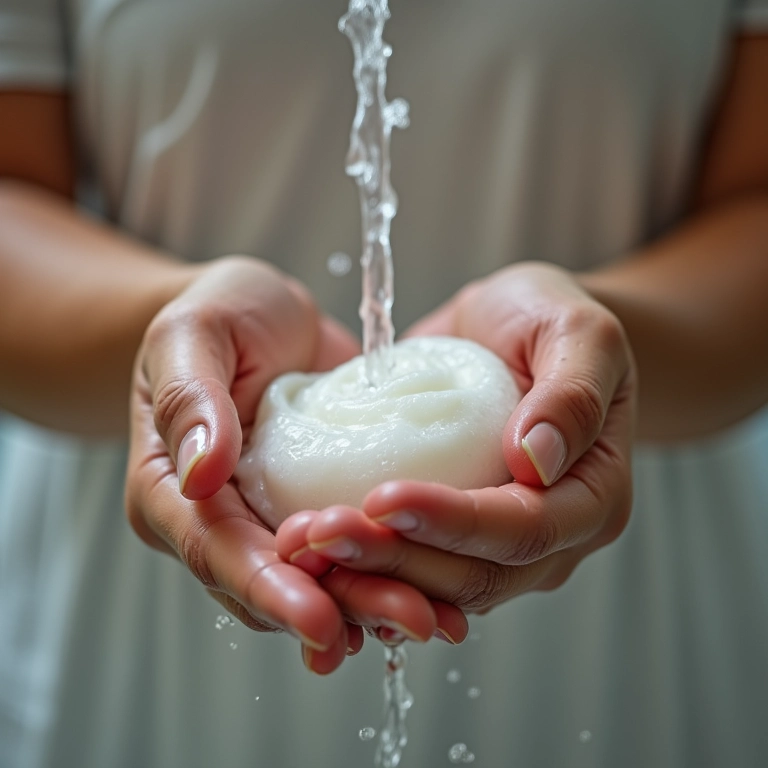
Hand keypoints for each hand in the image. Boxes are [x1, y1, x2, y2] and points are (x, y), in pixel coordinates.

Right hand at [125, 256, 461, 671]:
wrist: (261, 312)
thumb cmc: (218, 313)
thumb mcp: (193, 335)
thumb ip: (190, 400)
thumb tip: (200, 475)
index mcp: (171, 492)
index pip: (216, 552)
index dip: (270, 590)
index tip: (322, 618)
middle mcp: (220, 520)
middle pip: (277, 582)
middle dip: (343, 607)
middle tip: (414, 619)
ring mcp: (271, 517)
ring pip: (318, 579)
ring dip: (374, 601)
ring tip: (436, 616)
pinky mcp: (317, 502)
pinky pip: (349, 548)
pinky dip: (389, 570)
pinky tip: (436, 588)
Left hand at [279, 262, 634, 613]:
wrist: (515, 329)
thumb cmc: (551, 322)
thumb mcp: (579, 334)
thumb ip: (571, 395)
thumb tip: (535, 459)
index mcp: (591, 498)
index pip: (525, 529)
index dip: (454, 523)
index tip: (384, 497)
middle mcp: (550, 540)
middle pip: (474, 576)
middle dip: (394, 560)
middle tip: (320, 533)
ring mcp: (500, 547)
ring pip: (436, 588)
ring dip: (367, 573)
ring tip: (303, 544)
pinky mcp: (454, 536)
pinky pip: (412, 568)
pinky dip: (363, 567)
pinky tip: (313, 552)